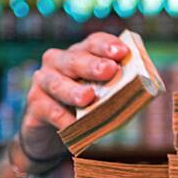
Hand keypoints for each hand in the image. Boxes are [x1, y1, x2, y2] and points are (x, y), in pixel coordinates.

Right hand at [19, 32, 129, 167]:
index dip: (107, 46)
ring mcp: (43, 82)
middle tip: (109, 70)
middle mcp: (58, 62)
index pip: (93, 43)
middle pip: (75, 59)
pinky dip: (62, 118)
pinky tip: (72, 125)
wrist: (51, 134)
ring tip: (88, 97)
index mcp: (79, 54)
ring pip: (57, 83)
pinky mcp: (35, 105)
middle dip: (93, 65)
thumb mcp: (102, 97)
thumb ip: (118, 91)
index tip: (123, 52)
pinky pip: (49, 110)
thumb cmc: (84, 110)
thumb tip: (142, 93)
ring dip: (73, 90)